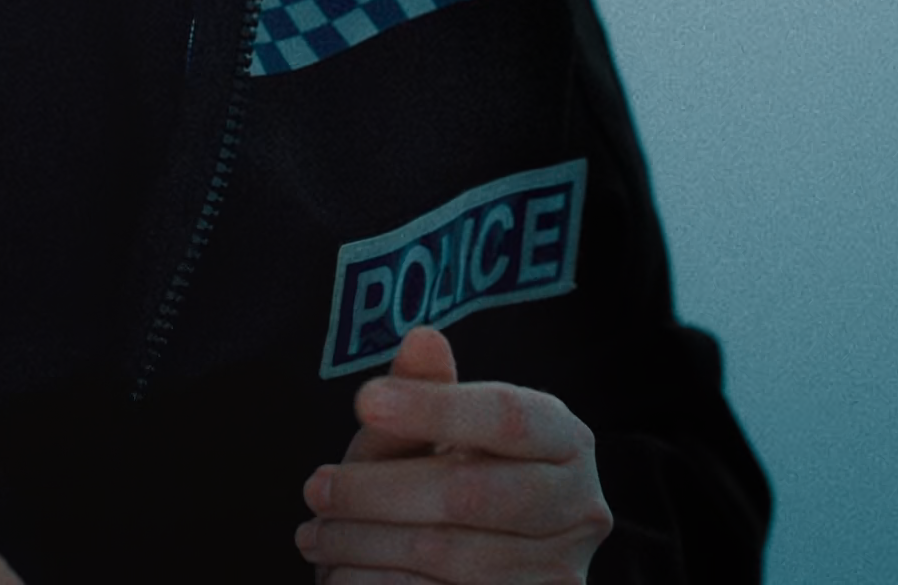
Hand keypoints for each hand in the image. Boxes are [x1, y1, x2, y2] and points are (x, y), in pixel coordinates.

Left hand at [294, 326, 616, 583]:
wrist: (473, 570)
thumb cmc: (451, 485)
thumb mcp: (432, 436)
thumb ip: (426, 393)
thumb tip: (422, 338)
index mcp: (566, 441)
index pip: (507, 416)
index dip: (435, 407)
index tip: (364, 401)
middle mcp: (581, 508)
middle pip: (471, 494)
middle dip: (379, 492)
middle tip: (316, 489)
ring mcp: (560, 572)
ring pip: (448, 556)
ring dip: (365, 544)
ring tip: (316, 534)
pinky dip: (377, 583)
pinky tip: (341, 573)